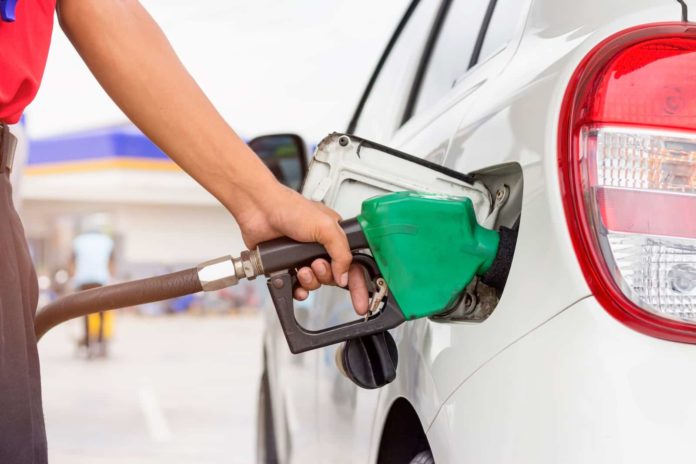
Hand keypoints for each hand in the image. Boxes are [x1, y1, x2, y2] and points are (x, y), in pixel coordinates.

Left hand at [234, 183, 369, 314]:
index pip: (353, 264)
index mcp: (334, 236)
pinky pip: (297, 287)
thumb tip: (343, 277)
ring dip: (310, 281)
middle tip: (317, 264)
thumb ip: (341, 253)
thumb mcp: (326, 227)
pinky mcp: (286, 265)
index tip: (360, 302)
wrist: (260, 210)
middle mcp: (319, 248)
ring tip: (302, 269)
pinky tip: (295, 283)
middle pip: (333, 276)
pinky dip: (297, 289)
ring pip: (315, 282)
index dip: (357, 283)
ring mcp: (302, 257)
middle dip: (326, 276)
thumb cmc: (290, 208)